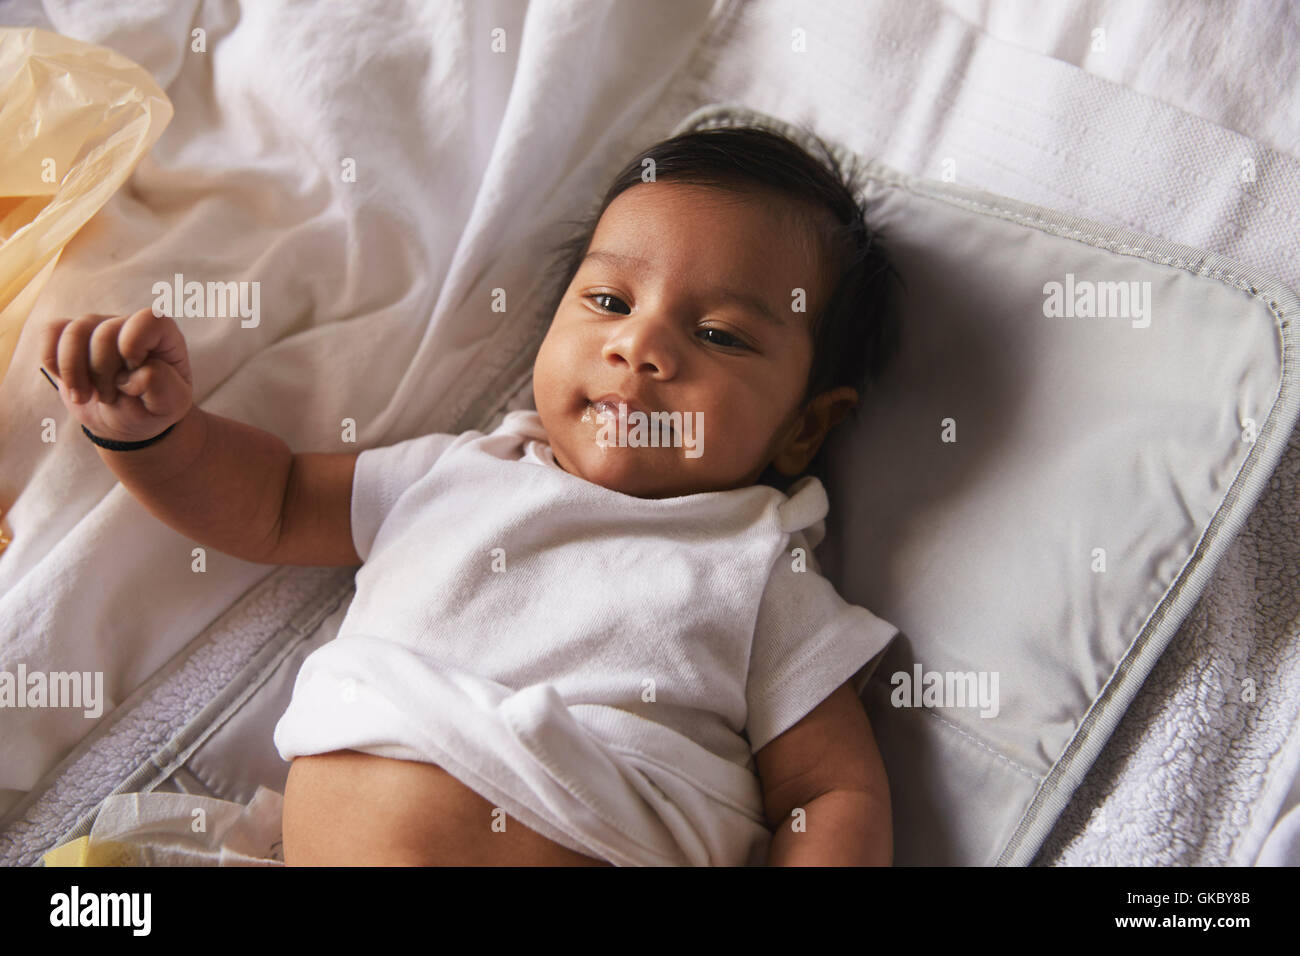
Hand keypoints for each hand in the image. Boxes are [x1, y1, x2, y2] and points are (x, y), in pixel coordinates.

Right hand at [40, 308, 194, 443]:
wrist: (125, 421)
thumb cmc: (151, 407)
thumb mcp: (169, 404)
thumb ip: (162, 384)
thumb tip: (134, 371)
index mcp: (163, 336)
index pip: (148, 320)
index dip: (134, 345)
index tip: (133, 371)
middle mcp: (129, 325)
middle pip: (104, 333)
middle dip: (101, 373)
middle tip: (109, 398)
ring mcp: (98, 327)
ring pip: (73, 333)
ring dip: (73, 372)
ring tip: (84, 396)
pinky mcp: (71, 337)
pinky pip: (51, 332)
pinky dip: (52, 361)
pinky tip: (67, 382)